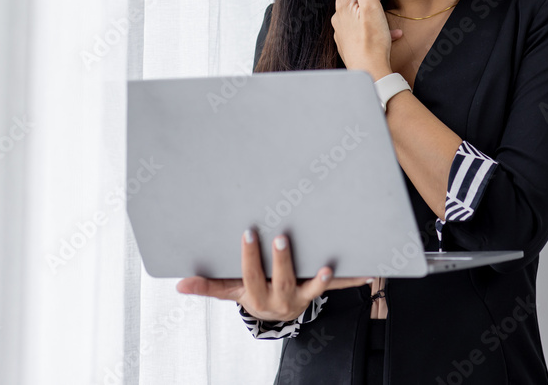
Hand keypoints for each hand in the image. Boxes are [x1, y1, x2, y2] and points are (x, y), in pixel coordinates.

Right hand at [176, 230, 371, 322]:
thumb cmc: (253, 293)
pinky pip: (336, 288)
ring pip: (311, 289)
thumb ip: (208, 286)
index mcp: (258, 296)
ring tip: (325, 268)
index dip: (249, 258)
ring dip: (319, 280)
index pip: (250, 277)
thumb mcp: (231, 291)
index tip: (248, 234)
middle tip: (282, 237)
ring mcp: (302, 297)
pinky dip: (351, 280)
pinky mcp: (318, 291)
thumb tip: (179, 285)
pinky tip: (368, 273)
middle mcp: (282, 299)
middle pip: (281, 281)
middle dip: (282, 261)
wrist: (278, 313)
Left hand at [323, 0, 401, 79]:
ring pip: (361, 14)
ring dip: (375, 15)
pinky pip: (364, 29)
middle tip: (378, 1)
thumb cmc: (372, 42)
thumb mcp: (372, 8)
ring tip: (387, 25)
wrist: (370, 73)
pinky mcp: (349, 42)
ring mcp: (343, 30)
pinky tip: (390, 36)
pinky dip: (377, 30)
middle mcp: (339, 16)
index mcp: (344, 4)